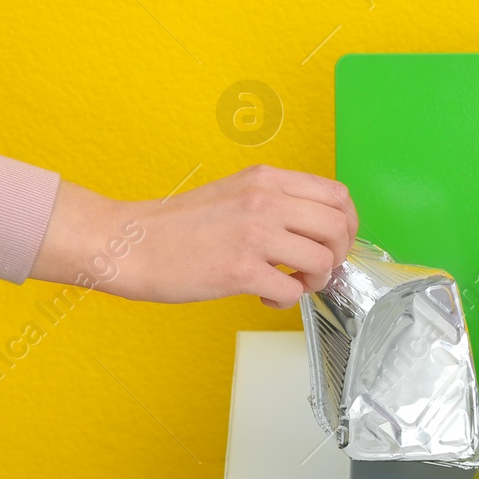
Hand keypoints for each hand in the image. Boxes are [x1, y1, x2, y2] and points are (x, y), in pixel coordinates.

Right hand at [29, 164, 358, 306]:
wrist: (132, 244)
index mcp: (267, 179)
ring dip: (314, 281)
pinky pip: (291, 291)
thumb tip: (318, 226)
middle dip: (337, 256)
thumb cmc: (180, 225)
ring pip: (322, 261)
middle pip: (337, 228)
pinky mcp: (240, 270)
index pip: (337, 195)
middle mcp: (265, 201)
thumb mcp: (235, 192)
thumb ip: (277, 201)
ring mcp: (254, 235)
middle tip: (316, 269)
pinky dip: (285, 300)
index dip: (346, 224)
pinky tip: (264, 294)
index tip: (335, 243)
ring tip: (290, 283)